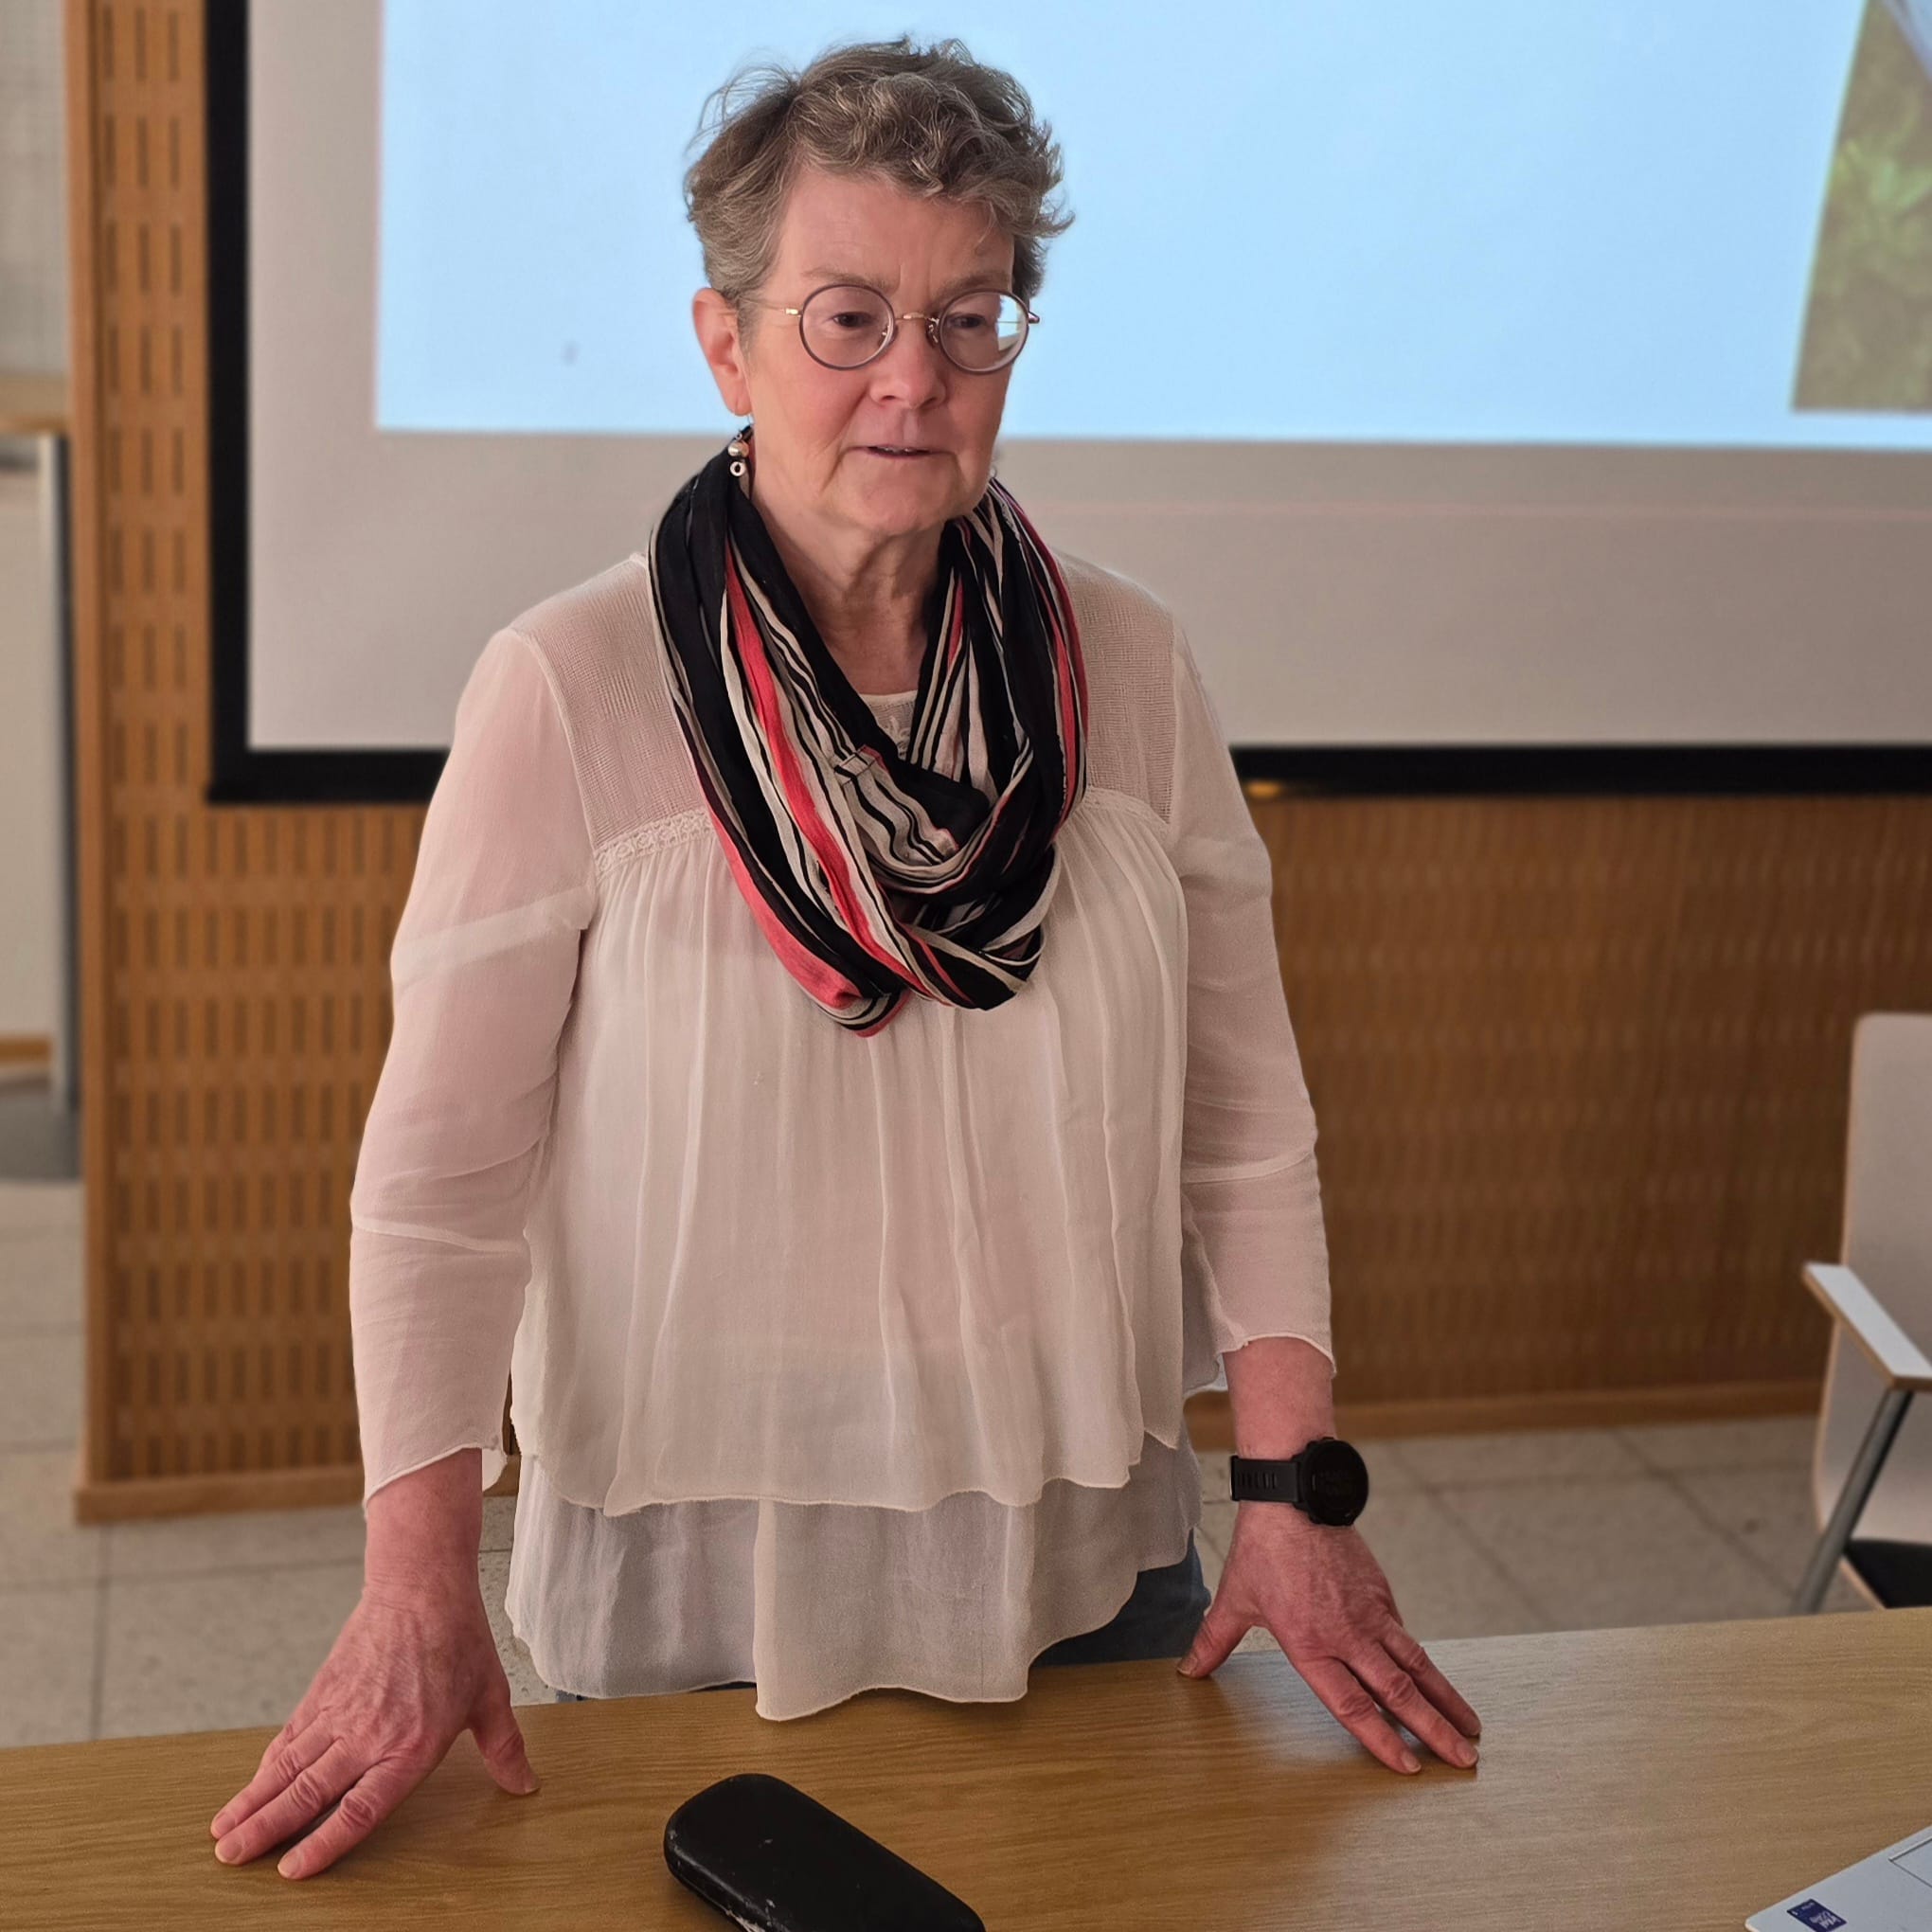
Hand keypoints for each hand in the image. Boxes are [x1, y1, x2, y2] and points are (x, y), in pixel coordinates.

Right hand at [207, 1573, 538, 1878]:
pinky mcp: (324, 1691)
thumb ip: (505, 1747)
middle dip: (266, 1829)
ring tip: (222, 1833)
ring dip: (253, 1801)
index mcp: (410, 1747)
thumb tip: (525, 1786)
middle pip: (309, 1793)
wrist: (421, 1585)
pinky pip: (291, 1736)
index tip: (290, 1871)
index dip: (324, 1845)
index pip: (360, 1810)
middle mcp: (368, 1736)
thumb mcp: (491, 1696)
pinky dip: (268, 1764)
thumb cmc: (459, 1640)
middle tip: (230, 1857)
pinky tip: (251, 1784)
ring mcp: (340, 1713)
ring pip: (288, 1767)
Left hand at [1177, 1503, 1482, 1774]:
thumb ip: (1215, 1641)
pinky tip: (1434, 1679)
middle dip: (1434, 1731)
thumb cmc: (1263, 1548)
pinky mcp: (1381, 1592)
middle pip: (1398, 1692)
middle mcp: (1347, 1634)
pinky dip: (1422, 1661)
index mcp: (1311, 1644)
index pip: (1351, 1705)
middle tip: (1464, 1760)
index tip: (1408, 1769)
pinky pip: (1404, 1634)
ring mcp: (1370, 1613)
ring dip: (1445, 1698)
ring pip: (1417, 1664)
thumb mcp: (1234, 1599)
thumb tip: (1190, 1671)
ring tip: (1470, 1728)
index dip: (1379, 1740)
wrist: (1295, 1495)